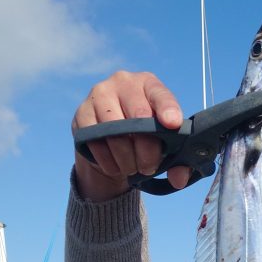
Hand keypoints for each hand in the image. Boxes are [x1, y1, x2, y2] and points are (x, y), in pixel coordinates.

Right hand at [71, 71, 189, 201]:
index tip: (173, 124)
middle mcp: (123, 82)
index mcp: (149, 84)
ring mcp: (99, 95)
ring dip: (126, 158)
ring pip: (114, 131)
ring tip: (132, 168)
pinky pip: (95, 141)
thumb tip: (179, 179)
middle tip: (149, 166)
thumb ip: (178, 162)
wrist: (111, 138)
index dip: (167, 109)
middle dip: (147, 149)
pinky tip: (116, 166)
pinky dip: (108, 161)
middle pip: (138, 116)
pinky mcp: (82, 113)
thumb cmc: (145, 137)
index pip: (160, 94)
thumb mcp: (165, 145)